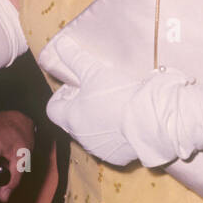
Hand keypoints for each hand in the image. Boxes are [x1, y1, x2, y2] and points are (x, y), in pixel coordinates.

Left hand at [43, 36, 145, 165]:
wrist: (149, 120)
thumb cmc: (117, 95)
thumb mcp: (94, 71)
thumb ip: (75, 58)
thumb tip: (60, 44)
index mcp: (70, 118)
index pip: (53, 109)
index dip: (61, 96)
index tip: (75, 86)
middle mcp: (81, 137)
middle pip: (72, 121)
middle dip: (81, 107)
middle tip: (98, 92)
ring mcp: (99, 149)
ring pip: (92, 134)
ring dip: (99, 121)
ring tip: (116, 105)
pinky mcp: (118, 157)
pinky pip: (112, 145)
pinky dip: (116, 135)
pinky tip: (128, 121)